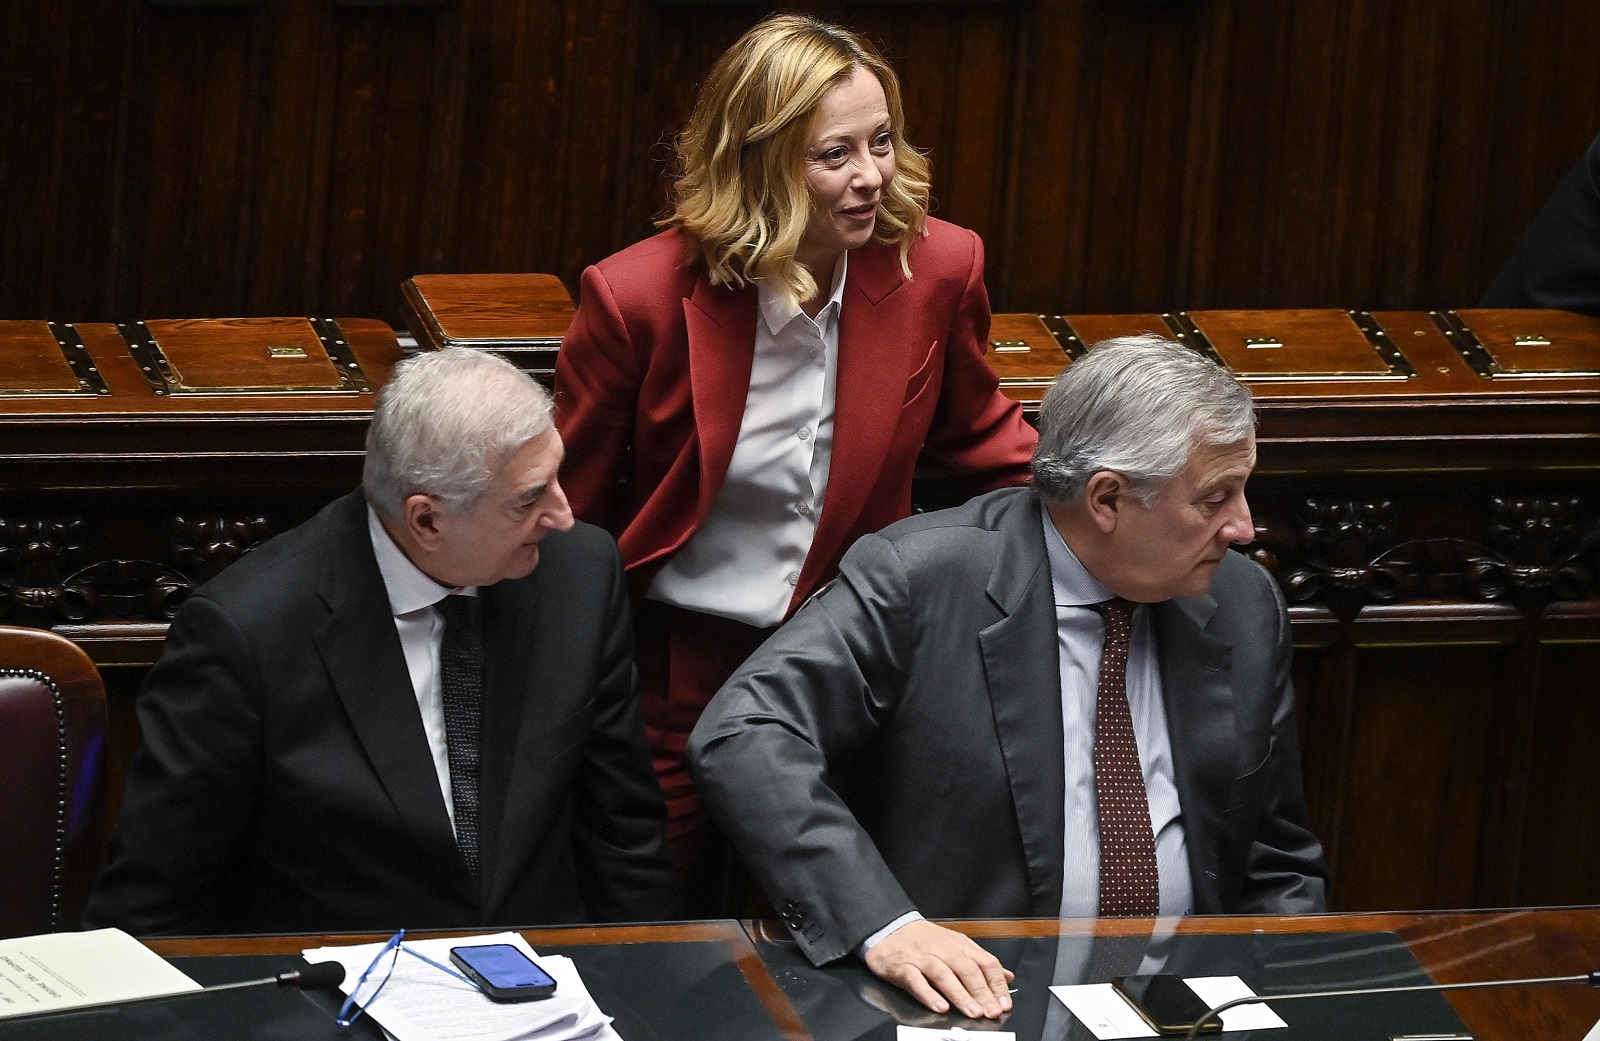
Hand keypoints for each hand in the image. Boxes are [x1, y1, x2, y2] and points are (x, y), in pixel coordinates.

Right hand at [862, 919, 1014, 1018]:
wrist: (889, 928)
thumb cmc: (924, 941)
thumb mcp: (956, 945)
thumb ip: (981, 962)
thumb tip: (1007, 976)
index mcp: (960, 945)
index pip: (985, 962)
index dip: (997, 984)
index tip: (1005, 1003)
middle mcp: (943, 949)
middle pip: (966, 970)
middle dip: (981, 993)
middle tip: (991, 1012)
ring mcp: (922, 957)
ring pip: (944, 975)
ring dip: (960, 995)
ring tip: (972, 1012)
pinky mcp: (902, 966)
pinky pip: (916, 981)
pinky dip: (929, 994)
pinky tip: (940, 1007)